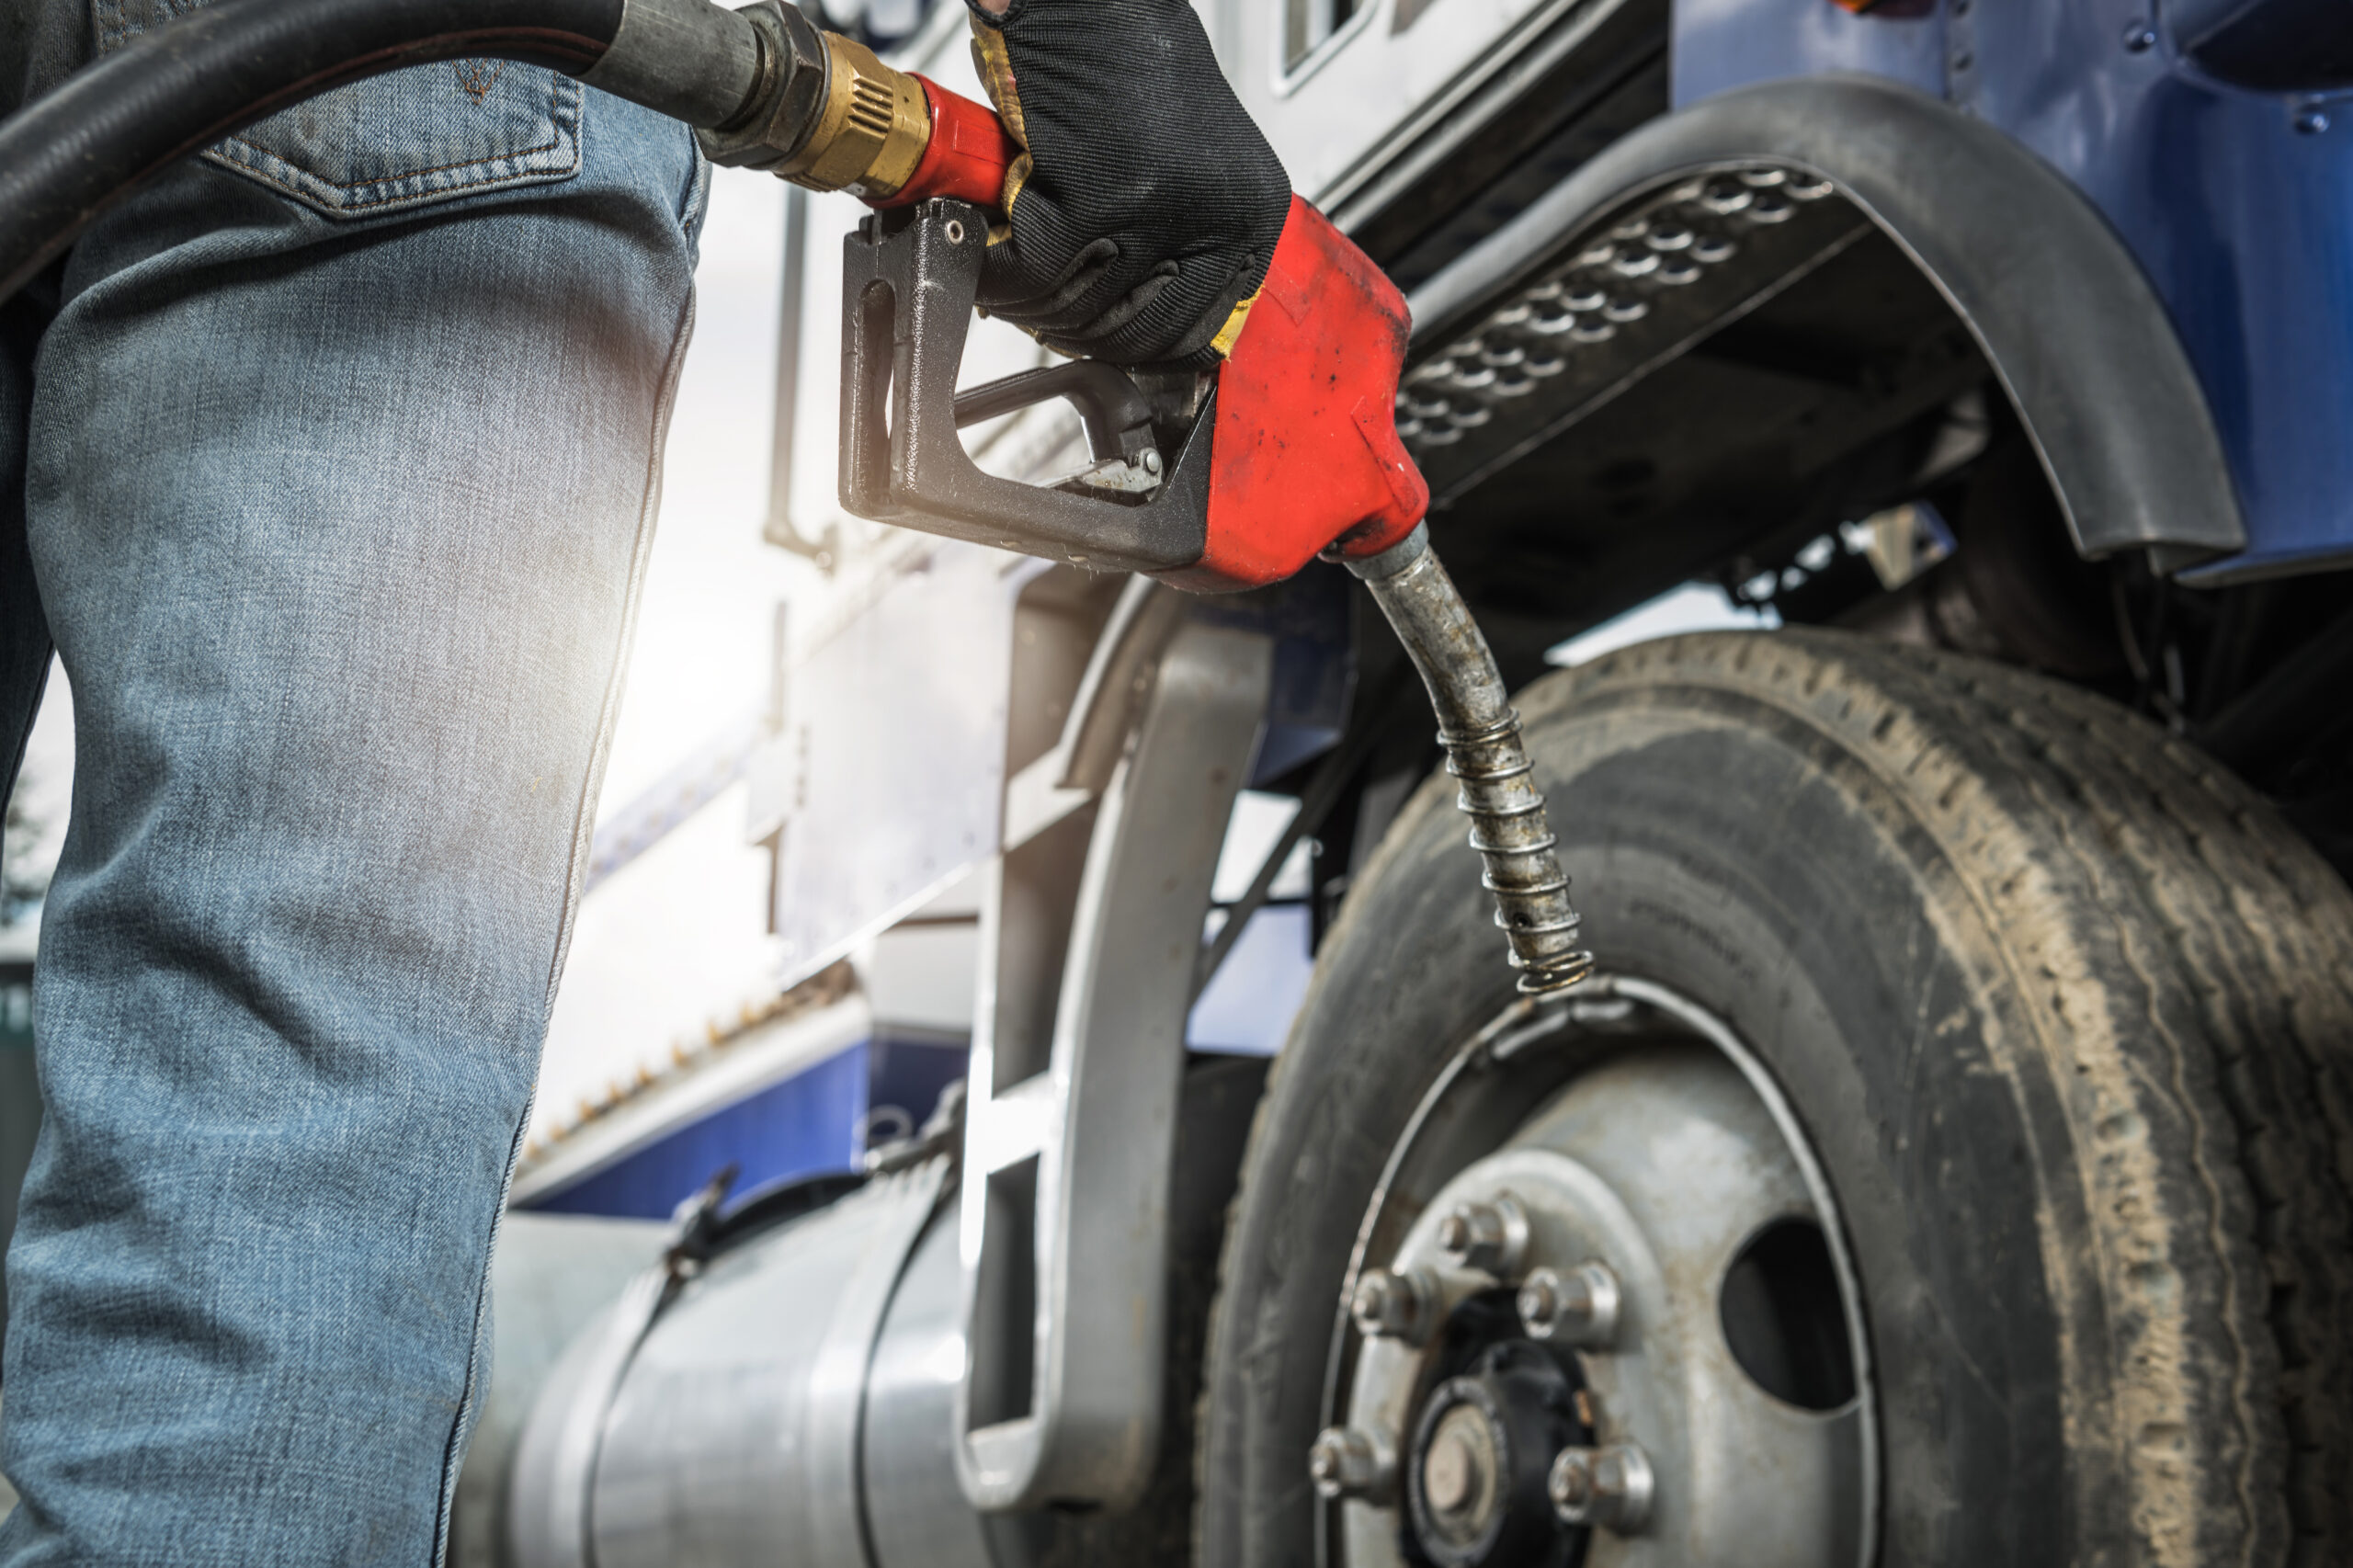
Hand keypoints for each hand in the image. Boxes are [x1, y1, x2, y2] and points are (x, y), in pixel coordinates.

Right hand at [964, 0, 1290, 368]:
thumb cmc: (1127, 58)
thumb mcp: (1191, 159)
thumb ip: (1183, 234)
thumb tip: (1141, 310)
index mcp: (1252, 214)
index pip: (1198, 329)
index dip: (1135, 344)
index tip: (1097, 338)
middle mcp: (1217, 217)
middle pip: (1133, 331)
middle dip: (1074, 329)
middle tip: (1040, 306)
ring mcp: (1157, 211)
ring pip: (1075, 310)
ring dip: (1028, 303)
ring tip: (1009, 274)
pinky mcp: (1091, 198)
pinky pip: (1028, 274)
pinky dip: (994, 274)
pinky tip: (988, 252)